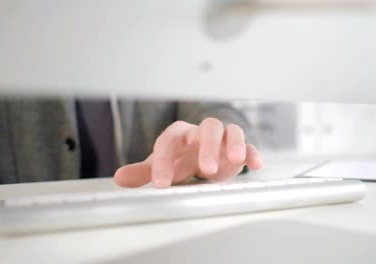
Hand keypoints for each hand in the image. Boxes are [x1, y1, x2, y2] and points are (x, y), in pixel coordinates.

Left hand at [114, 118, 262, 187]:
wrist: (202, 156)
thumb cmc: (181, 159)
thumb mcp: (162, 165)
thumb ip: (143, 171)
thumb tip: (120, 178)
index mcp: (179, 135)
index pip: (168, 141)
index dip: (163, 161)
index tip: (161, 184)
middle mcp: (201, 132)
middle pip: (206, 128)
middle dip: (206, 146)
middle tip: (205, 168)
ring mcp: (222, 139)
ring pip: (230, 131)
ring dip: (233, 144)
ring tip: (234, 161)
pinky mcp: (238, 148)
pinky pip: (248, 146)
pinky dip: (252, 152)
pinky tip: (256, 164)